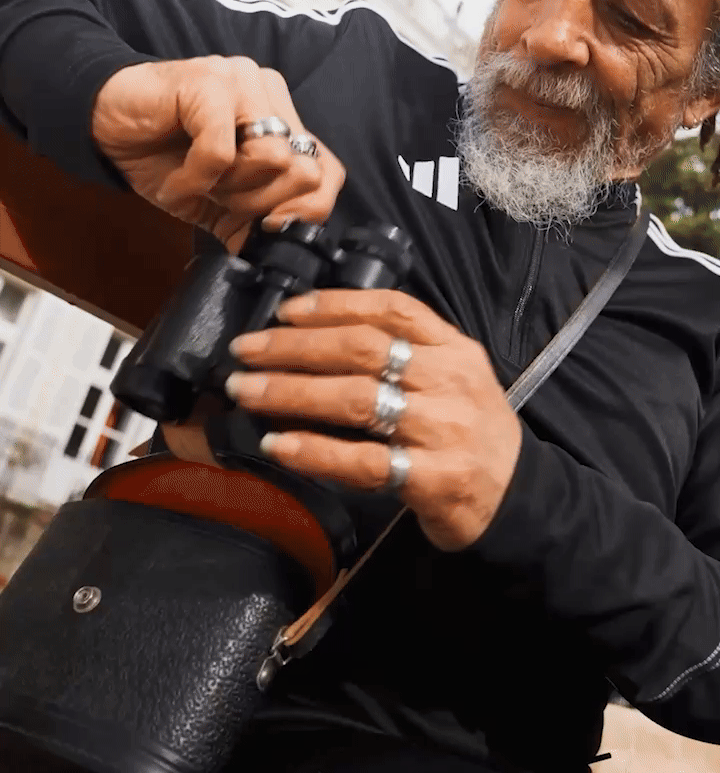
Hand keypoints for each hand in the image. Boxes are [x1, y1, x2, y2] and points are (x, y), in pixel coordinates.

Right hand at [92, 57, 344, 251]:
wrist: (103, 124)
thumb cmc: (162, 156)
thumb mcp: (218, 201)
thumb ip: (257, 221)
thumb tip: (285, 254)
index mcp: (282, 119)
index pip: (329, 172)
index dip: (305, 212)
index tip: (266, 228)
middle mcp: (272, 94)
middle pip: (303, 171)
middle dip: (258, 203)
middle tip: (218, 198)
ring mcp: (244, 81)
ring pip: (273, 159)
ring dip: (230, 188)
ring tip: (197, 183)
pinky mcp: (210, 82)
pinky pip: (223, 153)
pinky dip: (195, 179)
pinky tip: (176, 179)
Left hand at [226, 289, 523, 550]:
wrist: (517, 498)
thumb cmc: (468, 430)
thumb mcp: (451, 377)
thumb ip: (403, 352)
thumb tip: (316, 333)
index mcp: (454, 349)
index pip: (392, 310)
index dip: (334, 304)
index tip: (285, 311)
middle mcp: (449, 381)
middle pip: (363, 351)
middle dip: (294, 347)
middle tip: (245, 349)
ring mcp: (443, 430)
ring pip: (357, 400)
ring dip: (291, 392)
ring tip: (246, 390)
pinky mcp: (434, 479)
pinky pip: (364, 461)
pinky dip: (315, 451)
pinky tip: (277, 443)